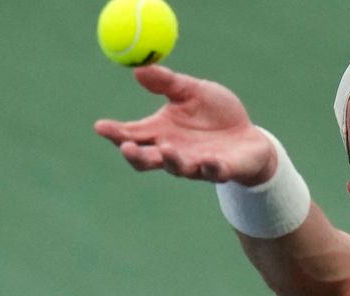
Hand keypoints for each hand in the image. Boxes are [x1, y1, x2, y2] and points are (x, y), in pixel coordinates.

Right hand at [94, 65, 275, 184]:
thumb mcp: (193, 91)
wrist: (250, 137)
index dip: (114, 132)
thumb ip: (168, 83)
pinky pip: (212, 172)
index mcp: (161, 132)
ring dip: (170, 160)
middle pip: (145, 159)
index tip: (100, 126)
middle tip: (126, 146)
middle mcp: (173, 152)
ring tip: (167, 148)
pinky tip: (208, 159)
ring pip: (176, 168)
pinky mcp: (221, 171)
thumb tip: (139, 68)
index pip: (131, 134)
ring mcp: (196, 165)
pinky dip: (209, 167)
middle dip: (134, 154)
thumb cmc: (217, 114)